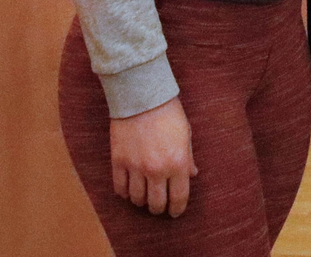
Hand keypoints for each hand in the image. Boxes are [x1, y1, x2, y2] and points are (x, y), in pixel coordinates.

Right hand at [110, 97, 196, 216]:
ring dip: (141, 202)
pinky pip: (120, 187)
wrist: (142, 97)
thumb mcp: (186, 135)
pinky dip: (124, 193)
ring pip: (136, 199)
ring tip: (144, 198)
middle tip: (159, 207)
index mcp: (178, 163)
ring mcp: (135, 167)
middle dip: (159, 209)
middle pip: (156, 203)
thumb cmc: (169, 114)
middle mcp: (156, 169)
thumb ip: (188, 158)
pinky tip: (129, 190)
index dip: (177, 209)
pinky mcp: (118, 161)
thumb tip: (192, 175)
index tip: (175, 213)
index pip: (178, 197)